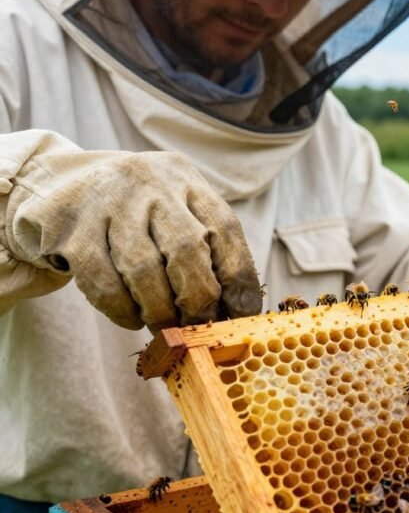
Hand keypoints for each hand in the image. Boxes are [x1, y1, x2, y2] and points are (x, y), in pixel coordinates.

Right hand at [4, 150, 261, 330]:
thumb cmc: (138, 214)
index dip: (239, 281)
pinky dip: (122, 309)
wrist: (62, 185)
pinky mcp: (73, 229)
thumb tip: (235, 312)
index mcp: (189, 183)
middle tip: (199, 329)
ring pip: (143, 269)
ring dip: (160, 310)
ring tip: (166, 328)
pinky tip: (132, 319)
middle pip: (186, 250)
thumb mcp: (177, 213)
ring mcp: (110, 204)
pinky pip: (102, 281)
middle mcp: (152, 186)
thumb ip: (207, 252)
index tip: (243, 318)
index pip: (226, 231)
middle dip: (198, 301)